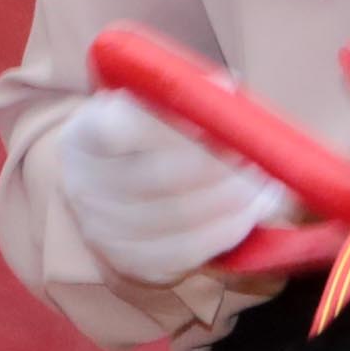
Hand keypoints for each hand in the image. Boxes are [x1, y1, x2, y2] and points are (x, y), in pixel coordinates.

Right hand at [55, 88, 288, 285]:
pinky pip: (190, 249)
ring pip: (180, 216)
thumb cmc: (154, 137)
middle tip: (261, 155)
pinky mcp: (132, 263)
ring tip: (266, 181)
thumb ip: (190, 94)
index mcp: (84, 135)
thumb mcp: (160, 105)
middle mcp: (83, 185)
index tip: (223, 120)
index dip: (176, 126)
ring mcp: (102, 229)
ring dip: (234, 199)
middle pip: (157, 177)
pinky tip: (252, 210)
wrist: (126, 194)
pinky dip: (230, 228)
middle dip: (221, 166)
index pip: (120, 129)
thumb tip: (224, 87)